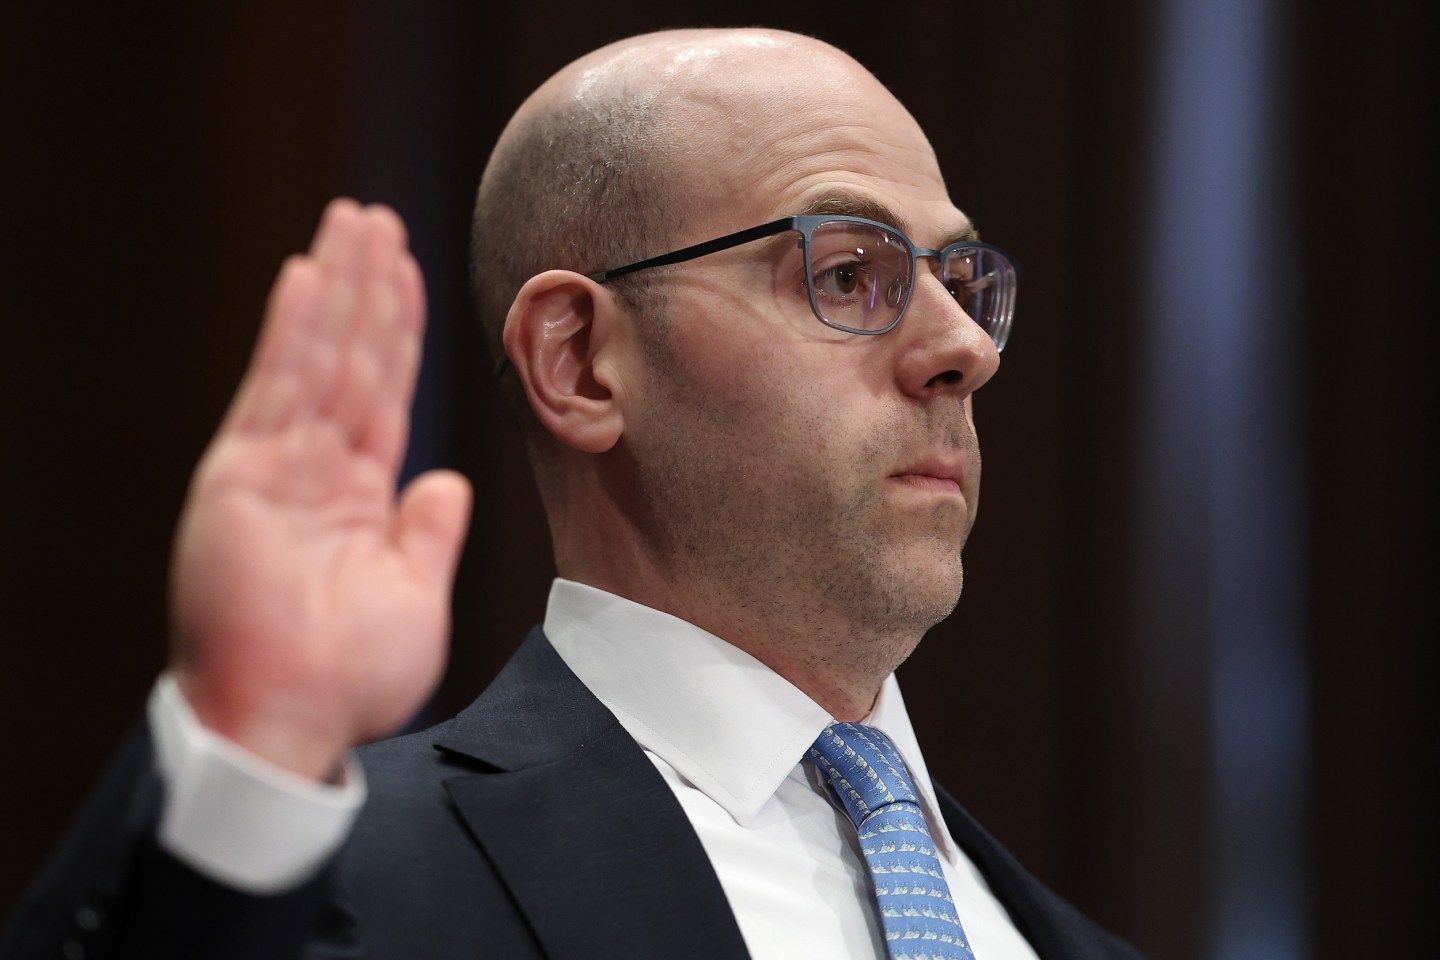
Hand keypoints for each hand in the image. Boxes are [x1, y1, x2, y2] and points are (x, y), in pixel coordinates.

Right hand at [167, 200, 471, 780]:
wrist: (295, 721)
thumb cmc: (351, 675)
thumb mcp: (415, 595)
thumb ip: (428, 532)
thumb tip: (448, 481)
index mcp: (358, 496)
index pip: (384, 392)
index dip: (398, 331)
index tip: (409, 272)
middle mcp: (316, 470)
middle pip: (349, 358)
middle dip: (366, 288)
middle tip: (378, 220)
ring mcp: (276, 467)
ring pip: (316, 358)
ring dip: (336, 288)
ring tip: (352, 223)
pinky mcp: (240, 476)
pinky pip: (275, 389)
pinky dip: (292, 331)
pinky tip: (308, 276)